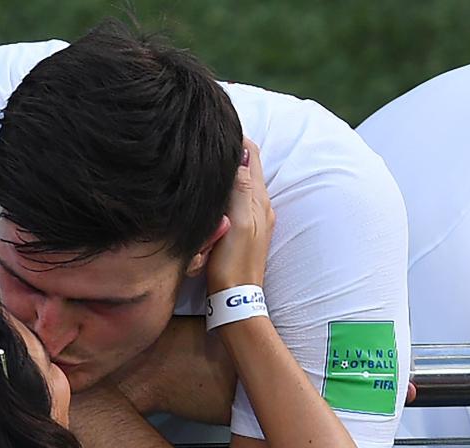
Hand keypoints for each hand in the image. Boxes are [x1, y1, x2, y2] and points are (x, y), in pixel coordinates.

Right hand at [206, 140, 274, 292]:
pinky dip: (226, 187)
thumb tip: (241, 152)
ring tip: (210, 154)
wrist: (234, 301)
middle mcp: (261, 206)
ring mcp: (253, 219)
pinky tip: (214, 188)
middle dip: (232, 148)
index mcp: (260, 201)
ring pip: (242, 181)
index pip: (251, 154)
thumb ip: (240, 188)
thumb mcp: (237, 223)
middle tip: (209, 134)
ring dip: (229, 167)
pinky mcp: (243, 231)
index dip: (235, 137)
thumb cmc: (233, 265)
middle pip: (248, 165)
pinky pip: (236, 198)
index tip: (216, 123)